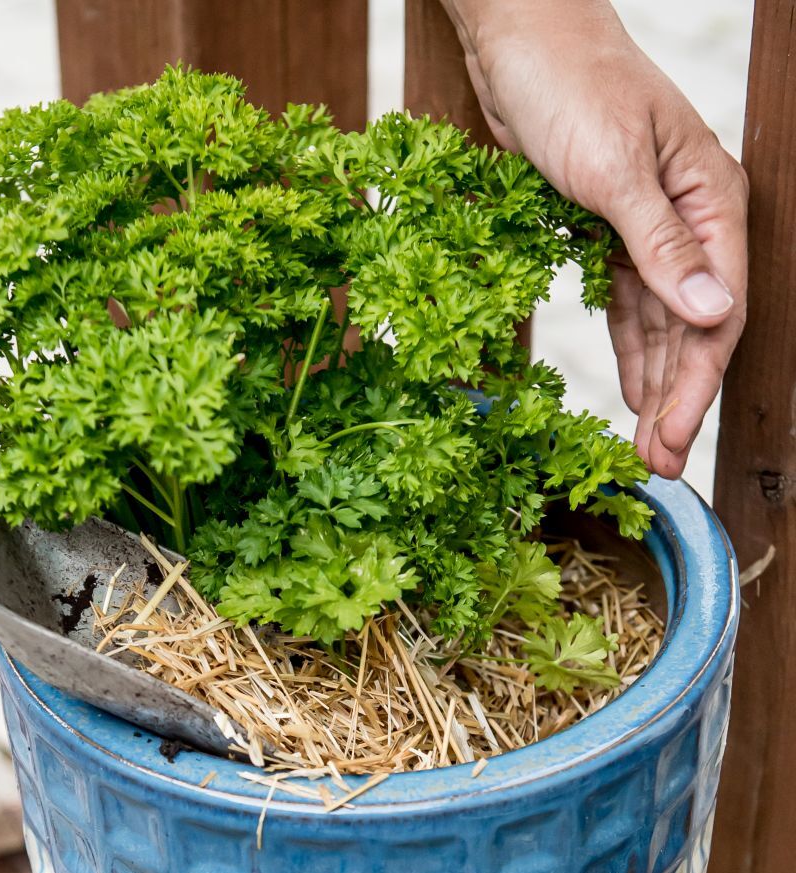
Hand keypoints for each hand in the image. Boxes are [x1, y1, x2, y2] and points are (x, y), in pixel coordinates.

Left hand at [445, 0, 747, 476]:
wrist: (520, 46)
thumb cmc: (569, 88)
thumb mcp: (613, 169)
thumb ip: (660, 244)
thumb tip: (712, 314)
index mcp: (710, 202)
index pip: (714, 314)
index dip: (696, 384)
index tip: (672, 440)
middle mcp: (688, 221)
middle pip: (691, 330)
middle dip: (676, 399)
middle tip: (657, 464)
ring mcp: (647, 230)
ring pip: (660, 326)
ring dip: (654, 384)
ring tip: (643, 443)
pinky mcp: (606, 234)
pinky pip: (626, 306)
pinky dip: (628, 349)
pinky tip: (630, 388)